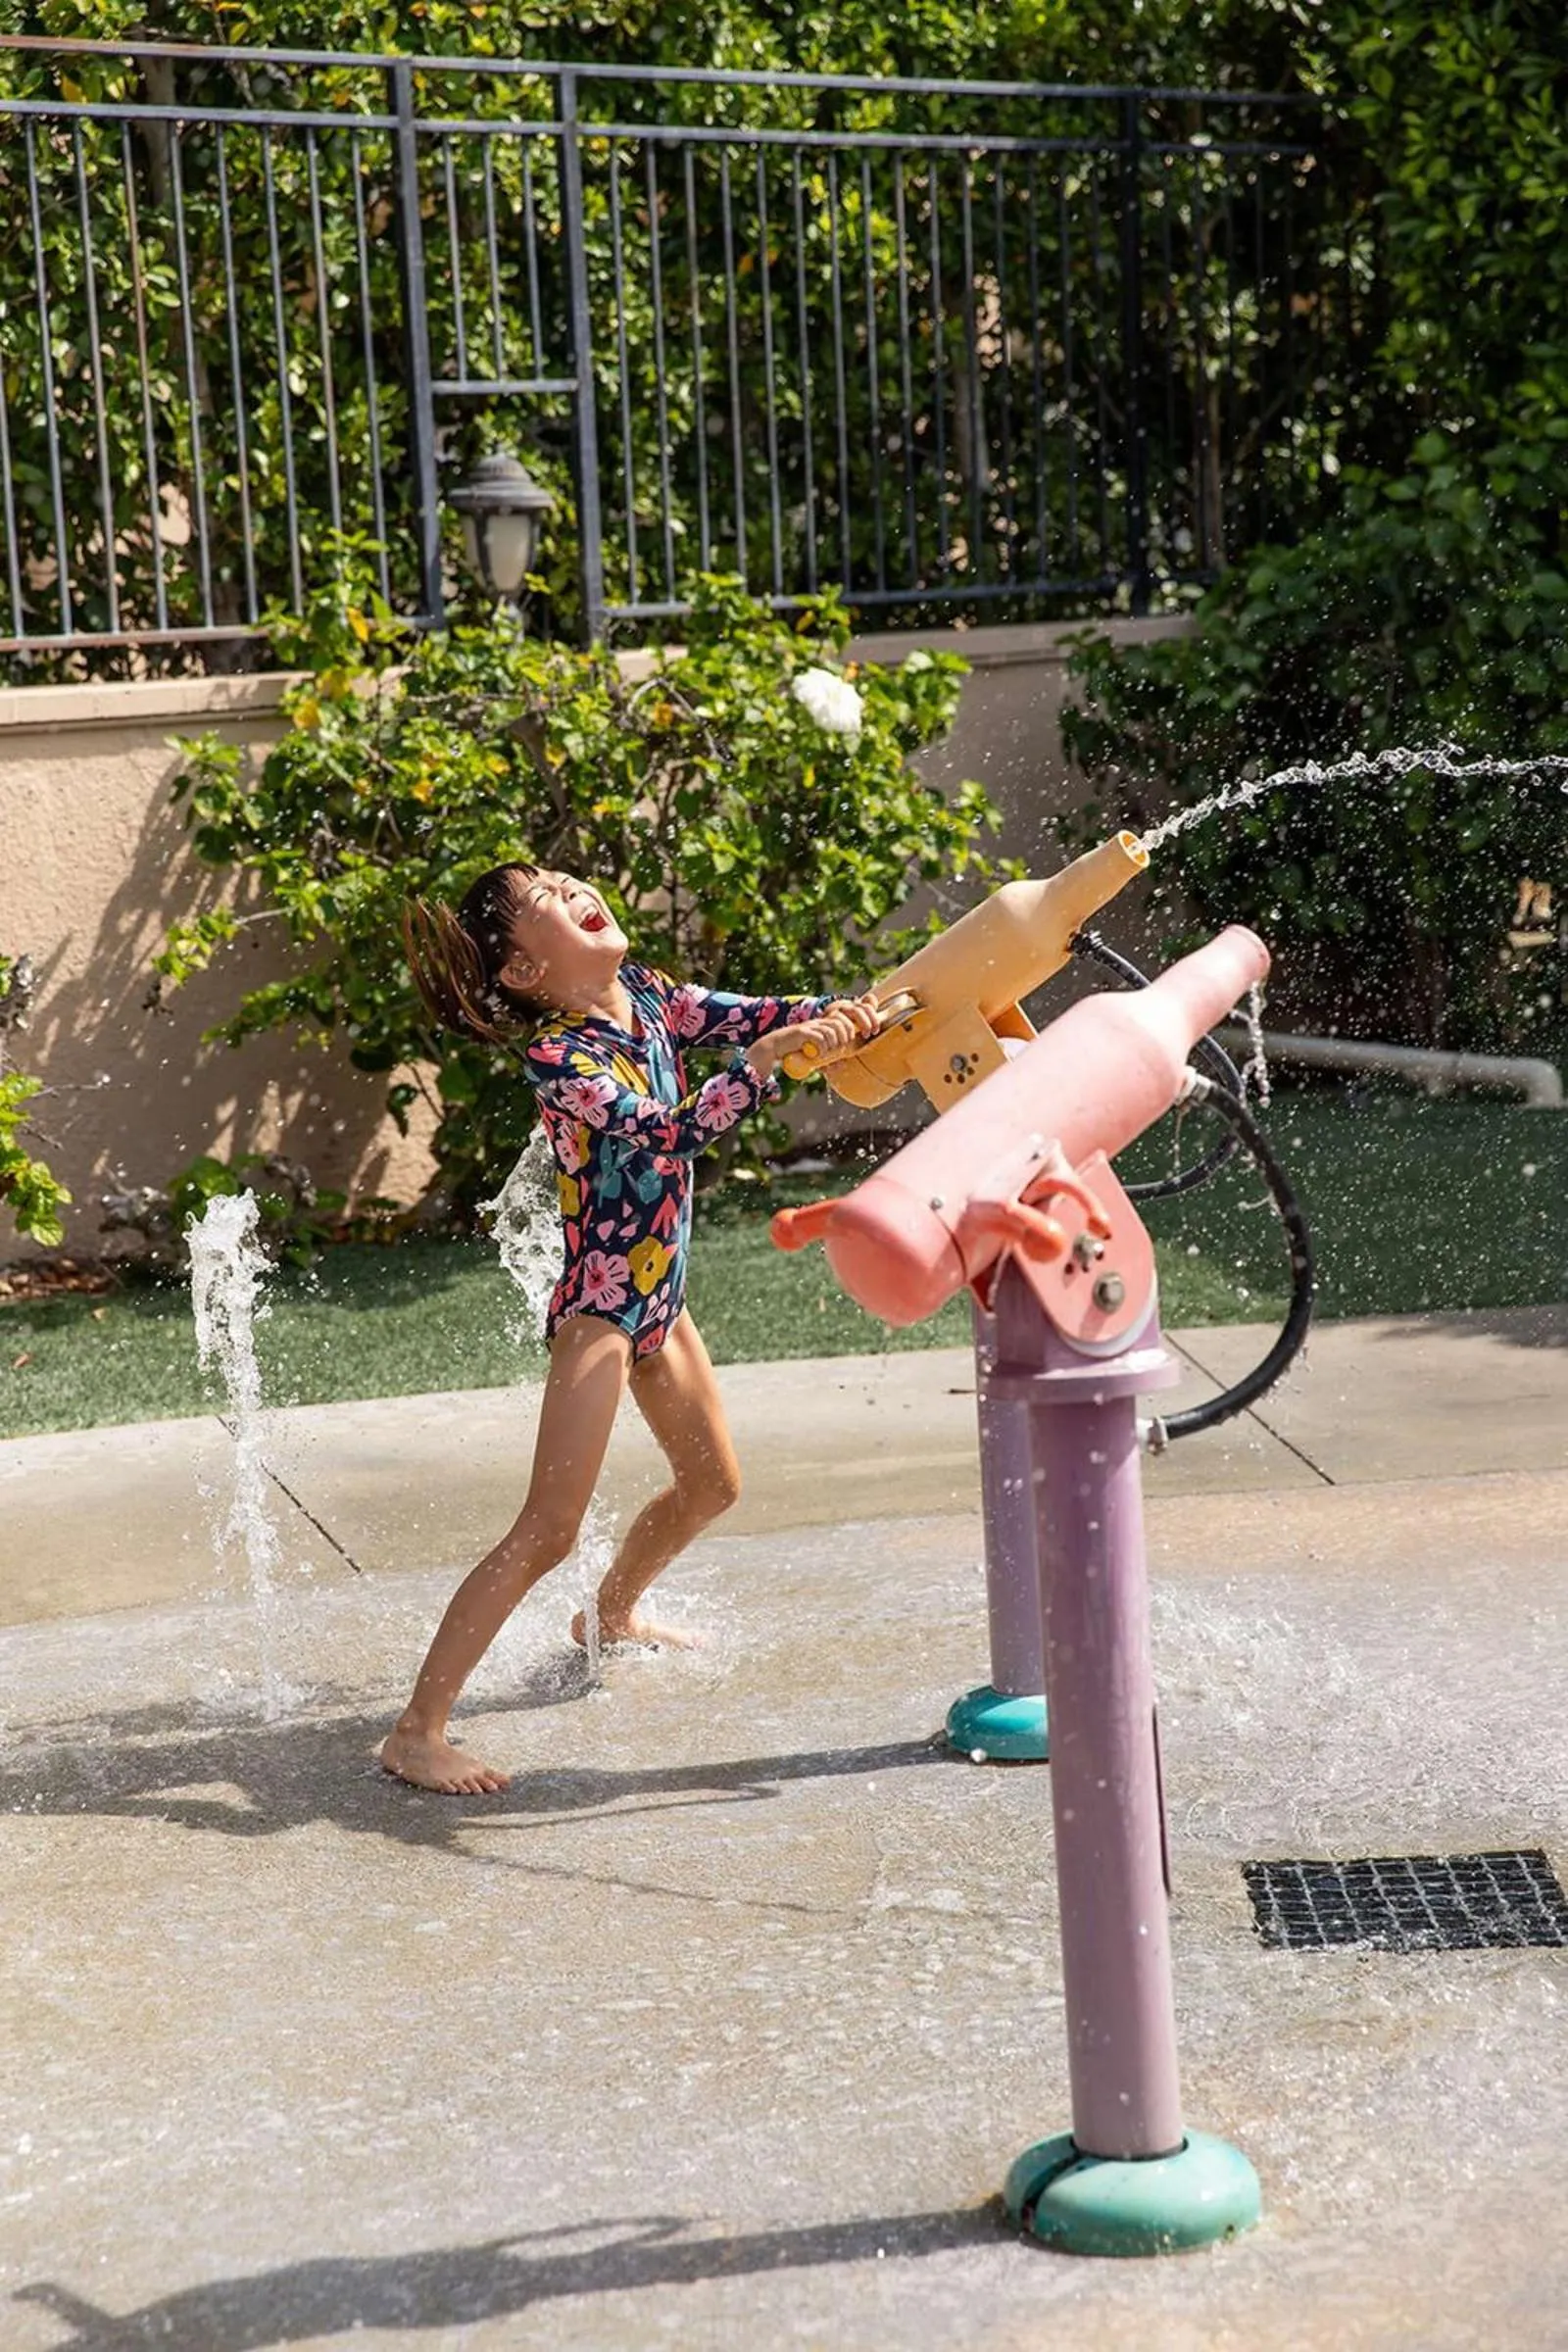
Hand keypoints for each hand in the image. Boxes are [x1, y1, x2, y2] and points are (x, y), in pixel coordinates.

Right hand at [748, 994, 879, 1080]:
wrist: (775, 1047)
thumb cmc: (796, 1050)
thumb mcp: (815, 1050)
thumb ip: (828, 1053)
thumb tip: (840, 1065)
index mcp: (825, 1024)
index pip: (846, 1018)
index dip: (856, 1027)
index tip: (864, 1035)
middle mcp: (819, 1022)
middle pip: (842, 1023)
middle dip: (846, 1037)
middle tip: (841, 1048)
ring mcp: (811, 1026)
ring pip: (832, 1030)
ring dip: (834, 1043)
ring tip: (828, 1052)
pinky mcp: (802, 1032)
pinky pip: (819, 1037)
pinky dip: (822, 1047)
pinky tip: (818, 1053)